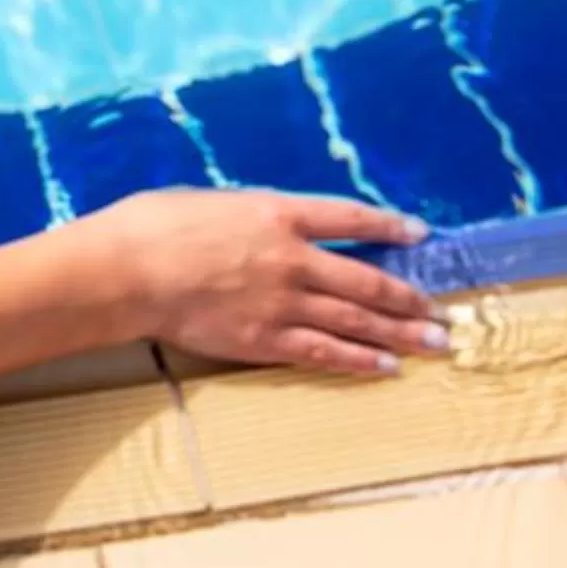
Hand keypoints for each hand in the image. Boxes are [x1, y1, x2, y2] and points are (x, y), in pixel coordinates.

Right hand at [85, 189, 443, 375]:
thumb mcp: (207, 201)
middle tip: (440, 312)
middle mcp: (292, 258)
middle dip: (408, 297)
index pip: (350, 218)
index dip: (388, 225)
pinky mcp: (264, 338)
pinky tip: (384, 366)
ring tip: (433, 343)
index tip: (419, 233)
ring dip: (400, 333)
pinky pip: (323, 351)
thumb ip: (248, 215)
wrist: (126, 272)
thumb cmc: (152, 226)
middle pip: (366, 279)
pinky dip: (357, 359)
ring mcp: (282, 302)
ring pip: (355, 319)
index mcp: (276, 213)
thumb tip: (266, 225)